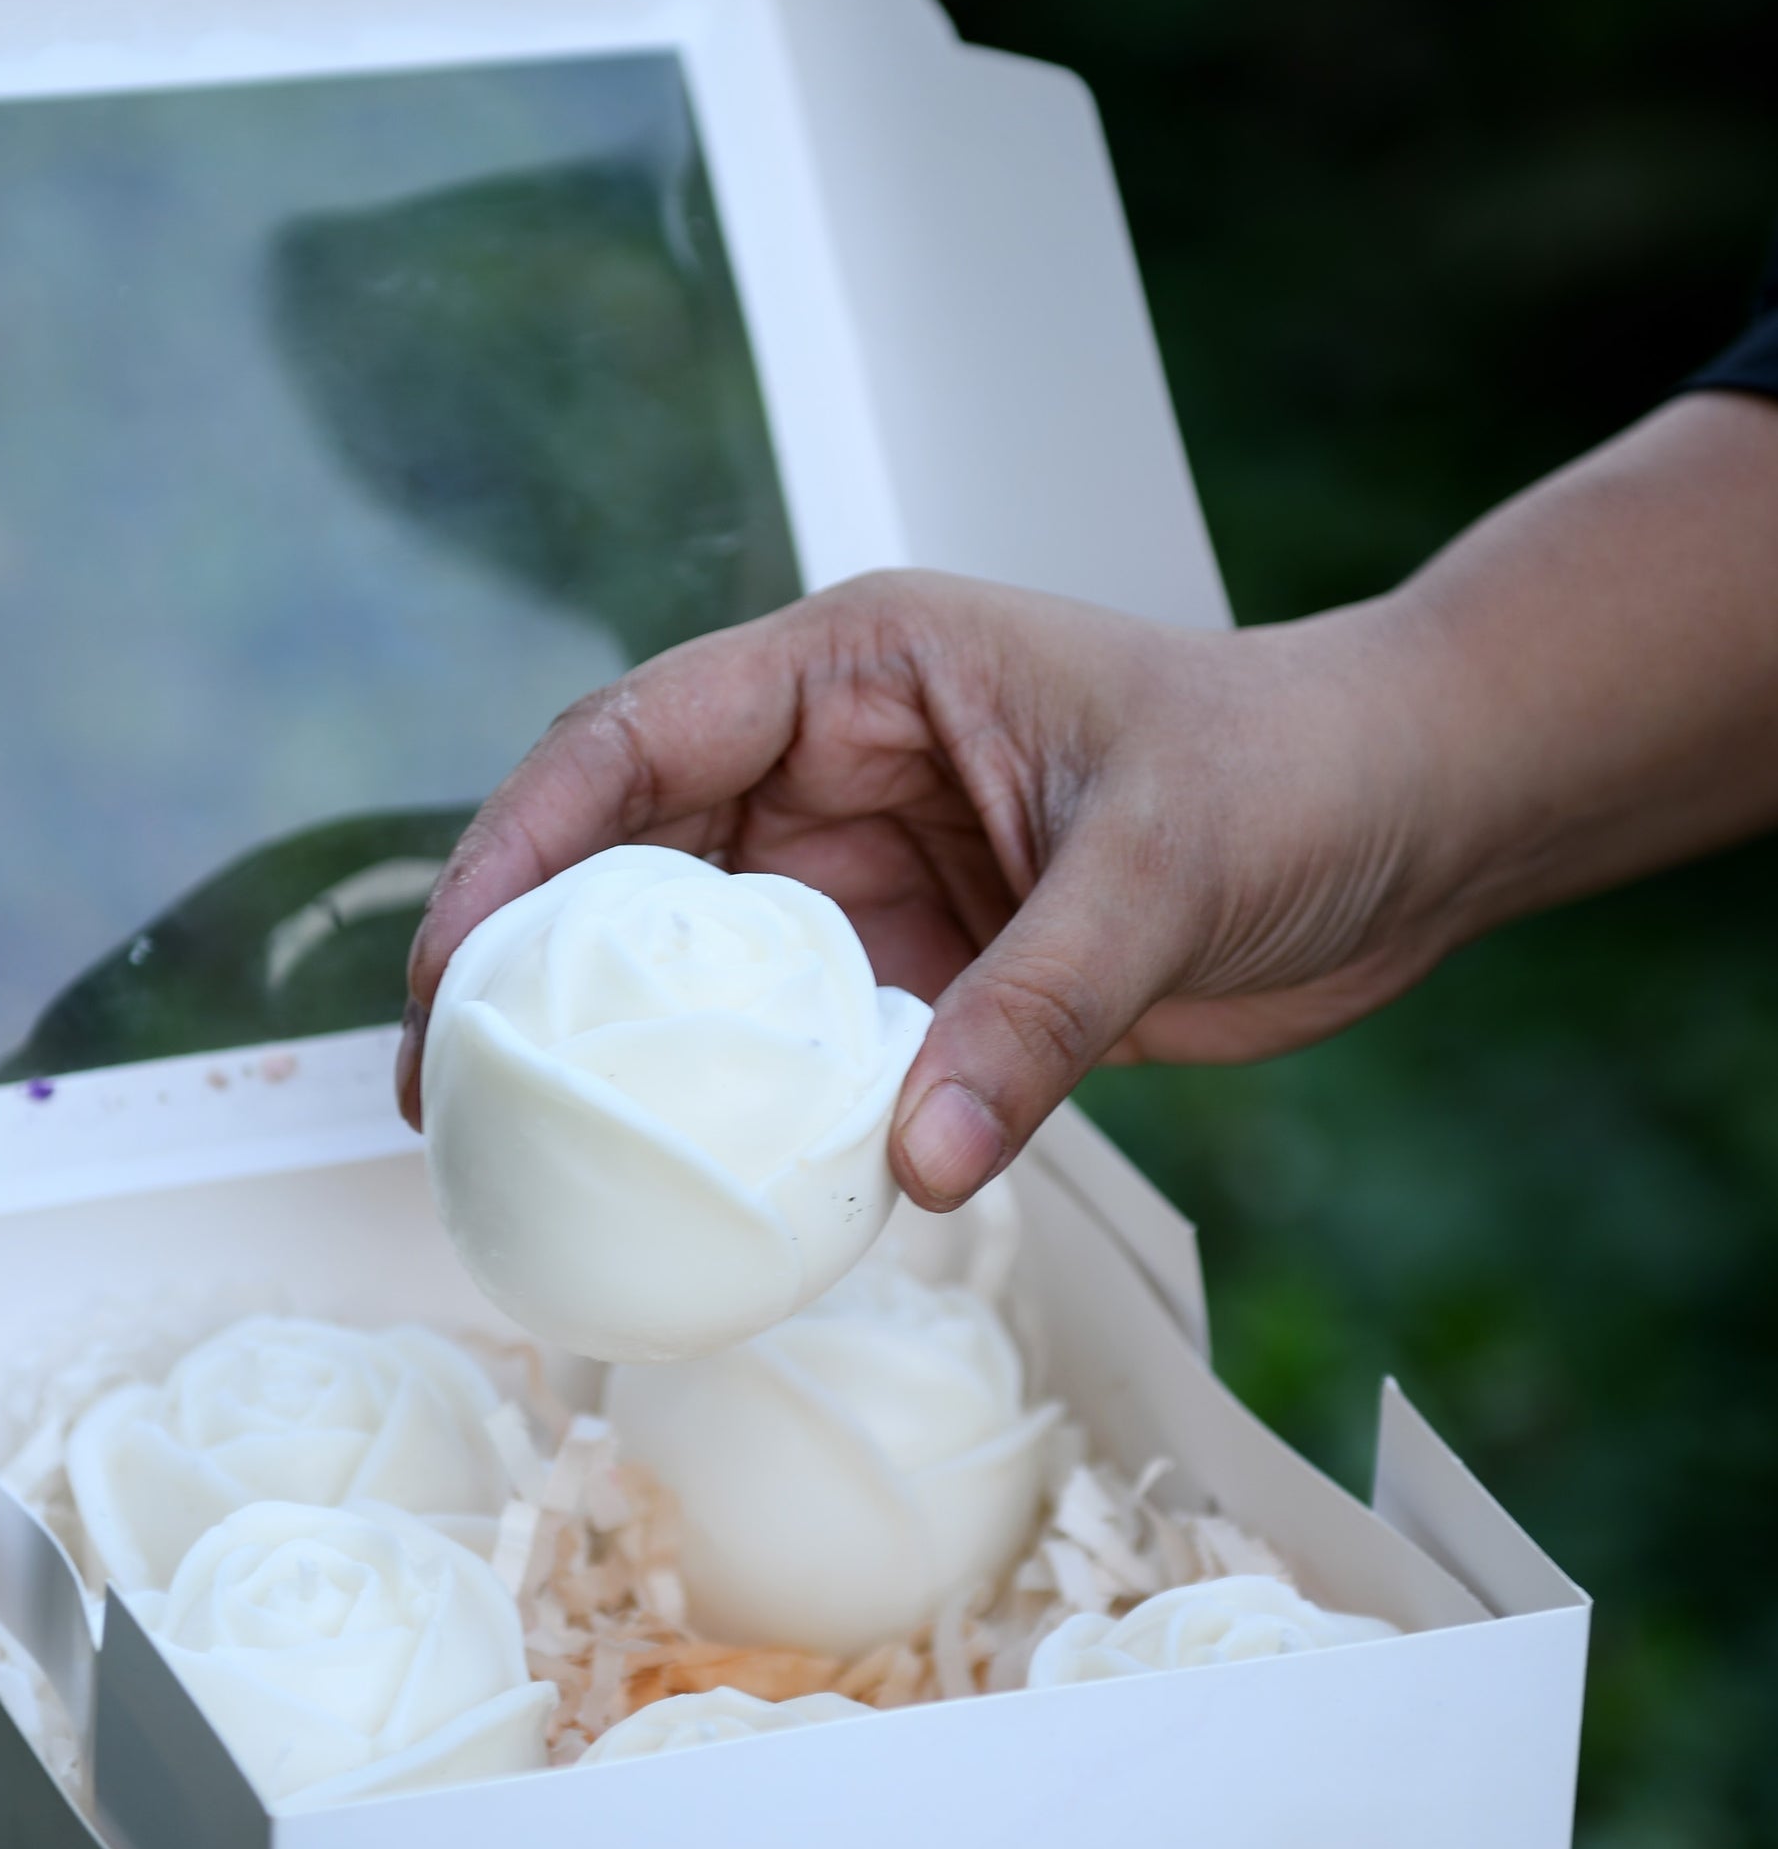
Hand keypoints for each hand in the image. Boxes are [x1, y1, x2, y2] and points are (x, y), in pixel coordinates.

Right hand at [395, 571, 1461, 1207]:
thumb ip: (1032, 1013)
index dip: (516, 850)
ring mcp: (874, 866)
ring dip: (627, 1043)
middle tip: (449, 1096)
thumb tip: (910, 1171)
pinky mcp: (922, 962)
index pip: (633, 740)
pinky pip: (800, 1038)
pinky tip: (706, 1182)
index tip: (449, 977)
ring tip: (536, 1154)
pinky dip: (749, 1105)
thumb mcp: (1159, 872)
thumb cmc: (1290, 773)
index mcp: (857, 667)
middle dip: (528, 960)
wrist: (1399, 821)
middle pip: (627, 854)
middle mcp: (837, 758)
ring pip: (701, 958)